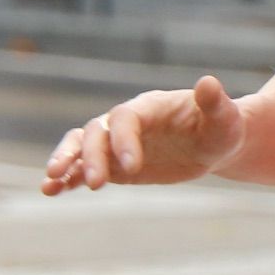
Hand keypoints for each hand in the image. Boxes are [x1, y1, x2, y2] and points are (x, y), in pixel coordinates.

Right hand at [42, 76, 247, 193]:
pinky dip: (66, 179)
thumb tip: (208, 83)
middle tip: (96, 185)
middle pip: (97, 132)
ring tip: (50, 183)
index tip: (133, 168)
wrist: (212, 143)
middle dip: (92, 157)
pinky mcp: (113, 164)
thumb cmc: (221, 128)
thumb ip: (214, 103)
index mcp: (148, 107)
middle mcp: (125, 122)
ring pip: (81, 146)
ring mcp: (116, 143)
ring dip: (66, 162)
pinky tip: (51, 191)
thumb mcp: (224, 119)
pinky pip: (83, 168)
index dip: (124, 140)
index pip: (125, 118)